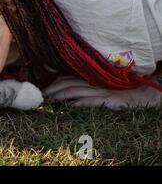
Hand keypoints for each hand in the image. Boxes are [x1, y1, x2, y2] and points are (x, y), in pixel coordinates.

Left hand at [42, 76, 161, 109]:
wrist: (143, 93)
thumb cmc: (118, 89)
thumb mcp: (98, 83)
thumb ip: (82, 83)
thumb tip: (63, 88)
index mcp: (89, 77)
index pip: (65, 77)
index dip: (52, 83)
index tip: (41, 89)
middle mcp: (93, 81)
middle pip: (67, 83)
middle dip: (51, 89)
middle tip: (40, 97)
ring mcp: (100, 90)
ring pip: (75, 90)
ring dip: (60, 96)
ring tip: (49, 101)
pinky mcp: (109, 100)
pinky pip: (91, 101)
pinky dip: (79, 103)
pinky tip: (70, 107)